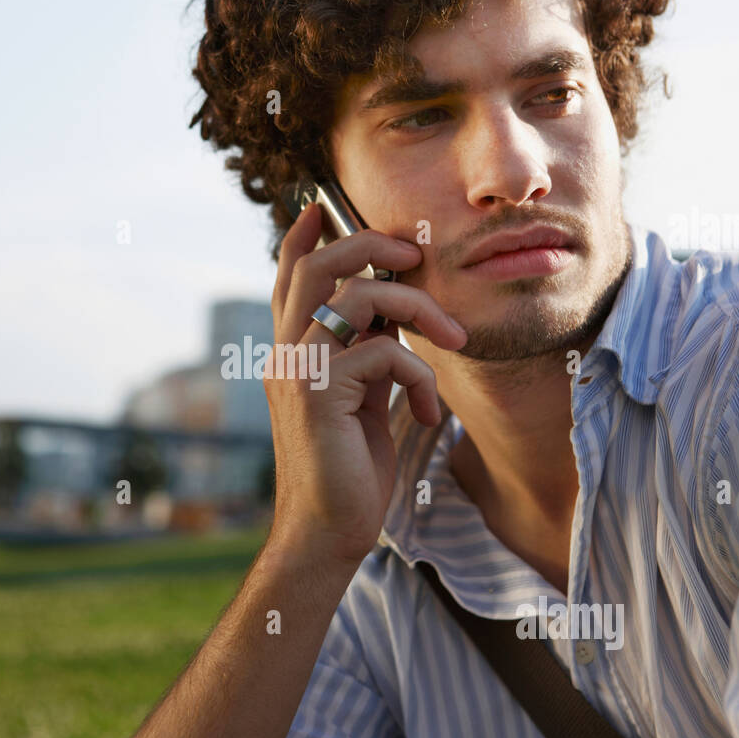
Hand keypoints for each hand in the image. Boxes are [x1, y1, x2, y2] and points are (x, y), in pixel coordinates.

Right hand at [263, 202, 467, 568]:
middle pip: (320, 265)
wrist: (327, 531)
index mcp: (291, 349)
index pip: (291, 276)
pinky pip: (383, 353)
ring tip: (452, 336)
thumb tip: (393, 315)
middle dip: (371, 245)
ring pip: (358, 298)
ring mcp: (298, 371)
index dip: (303, 235)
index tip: (321, 206)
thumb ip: (368, 352)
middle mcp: (285, 351)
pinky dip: (420, 377)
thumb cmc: (349, 468)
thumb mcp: (362, 398)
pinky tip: (428, 414)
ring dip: (418, 307)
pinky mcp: (319, 395)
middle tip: (414, 256)